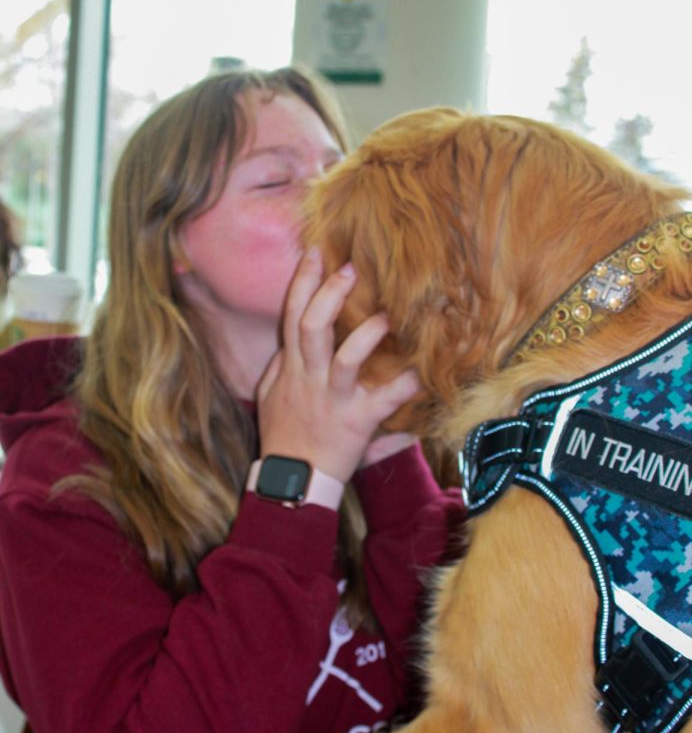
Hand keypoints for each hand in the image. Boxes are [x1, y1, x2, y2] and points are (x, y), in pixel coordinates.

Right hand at [256, 249, 419, 482]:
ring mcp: (333, 399)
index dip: (302, 281)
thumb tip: (288, 344)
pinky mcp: (356, 421)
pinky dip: (404, 386)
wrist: (292, 480)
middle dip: (329, 294)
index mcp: (292, 368)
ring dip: (365, 335)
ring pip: (344, 359)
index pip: (292, 315)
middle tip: (350, 267)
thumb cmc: (282, 437)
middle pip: (313, 326)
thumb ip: (281, 366)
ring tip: (385, 316)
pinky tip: (422, 373)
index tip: (316, 251)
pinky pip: (384, 401)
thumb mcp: (272, 396)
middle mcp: (311, 378)